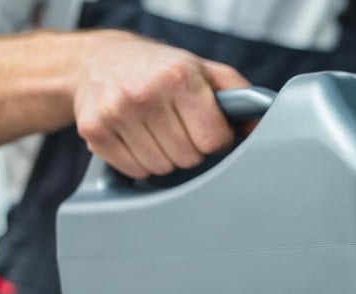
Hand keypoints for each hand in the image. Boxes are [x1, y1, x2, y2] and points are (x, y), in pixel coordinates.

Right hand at [70, 30, 249, 178]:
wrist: (99, 60)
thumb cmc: (162, 69)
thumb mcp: (207, 71)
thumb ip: (242, 97)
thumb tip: (260, 129)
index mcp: (180, 78)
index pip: (213, 140)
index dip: (216, 139)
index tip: (208, 128)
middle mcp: (146, 94)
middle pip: (189, 158)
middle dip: (192, 148)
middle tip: (180, 127)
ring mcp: (116, 113)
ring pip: (162, 168)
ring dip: (167, 157)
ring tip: (159, 131)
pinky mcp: (94, 131)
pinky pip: (135, 170)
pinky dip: (142, 162)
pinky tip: (138, 137)